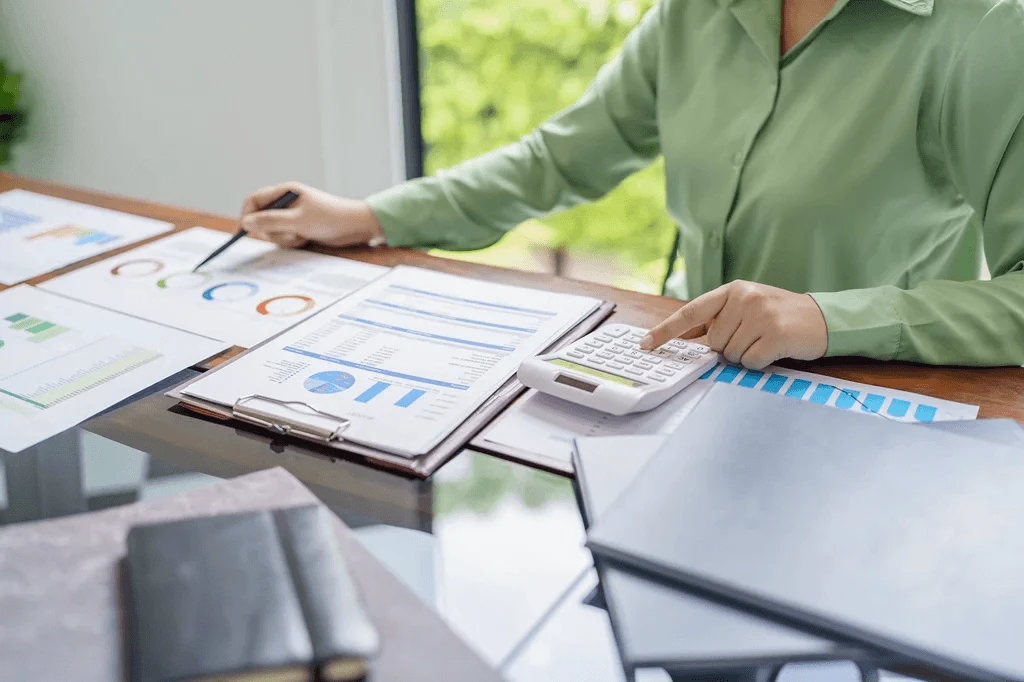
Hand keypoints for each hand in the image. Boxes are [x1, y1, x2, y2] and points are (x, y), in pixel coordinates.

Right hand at [240, 181, 384, 248]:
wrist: (355, 227)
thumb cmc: (329, 217)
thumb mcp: (298, 220)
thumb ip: (270, 221)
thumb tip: (245, 222)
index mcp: (284, 192)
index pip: (255, 200)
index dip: (248, 214)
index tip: (246, 230)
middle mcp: (286, 203)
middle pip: (261, 218)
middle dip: (271, 231)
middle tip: (287, 234)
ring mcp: (292, 216)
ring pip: (273, 231)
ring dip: (284, 238)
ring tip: (301, 236)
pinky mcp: (299, 228)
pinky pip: (285, 238)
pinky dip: (292, 242)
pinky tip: (306, 239)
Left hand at [639, 281, 827, 369]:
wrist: (824, 318)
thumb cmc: (779, 315)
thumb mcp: (747, 307)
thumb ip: (718, 319)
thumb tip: (684, 339)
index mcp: (732, 290)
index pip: (691, 312)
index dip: (666, 330)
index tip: (645, 344)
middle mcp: (744, 298)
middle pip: (714, 341)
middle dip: (729, 348)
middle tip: (753, 337)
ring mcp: (760, 315)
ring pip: (730, 354)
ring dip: (745, 355)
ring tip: (765, 341)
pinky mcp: (775, 333)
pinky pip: (750, 362)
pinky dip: (759, 362)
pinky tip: (774, 349)